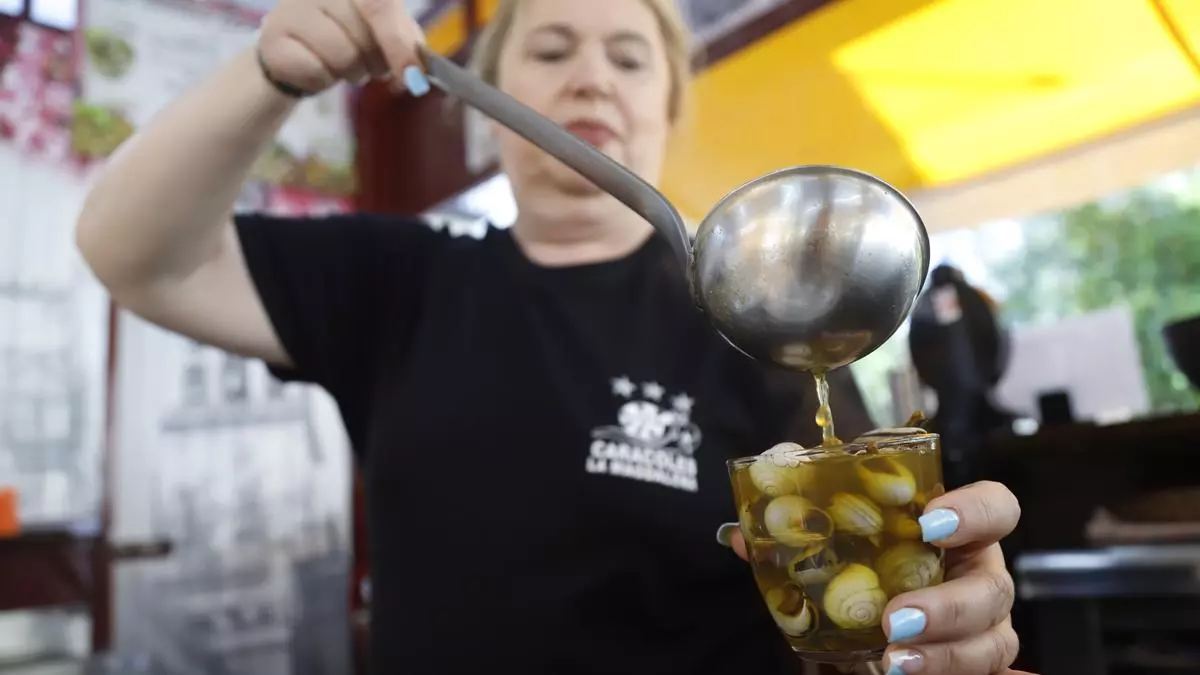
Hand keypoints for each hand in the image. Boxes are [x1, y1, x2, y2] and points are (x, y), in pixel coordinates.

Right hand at [257, 0, 425, 94]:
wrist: (296, 55)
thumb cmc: (347, 38)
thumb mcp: (383, 33)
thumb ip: (406, 42)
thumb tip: (417, 71)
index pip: (381, 4)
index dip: (399, 42)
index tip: (412, 74)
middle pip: (364, 34)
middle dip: (377, 62)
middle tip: (371, 67)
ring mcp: (291, 8)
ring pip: (342, 55)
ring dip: (352, 73)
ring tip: (344, 66)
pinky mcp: (273, 39)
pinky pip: (317, 71)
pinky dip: (325, 80)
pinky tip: (318, 68)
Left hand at [723, 480, 1032, 674]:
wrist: (858, 625)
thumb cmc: (856, 568)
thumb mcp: (827, 545)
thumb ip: (792, 530)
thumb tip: (740, 535)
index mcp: (953, 531)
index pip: (996, 506)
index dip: (974, 510)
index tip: (930, 521)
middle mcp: (977, 576)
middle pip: (995, 588)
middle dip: (950, 606)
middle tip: (895, 618)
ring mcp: (981, 627)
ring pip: (991, 643)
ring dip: (944, 655)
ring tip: (894, 661)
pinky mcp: (971, 663)